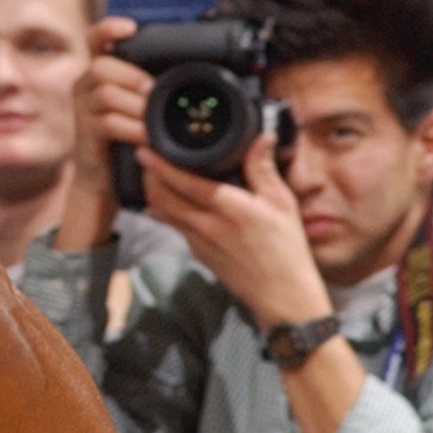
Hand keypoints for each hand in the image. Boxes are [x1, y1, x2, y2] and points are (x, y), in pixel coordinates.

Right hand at [54, 16, 142, 249]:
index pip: (95, 40)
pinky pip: (107, 122)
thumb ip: (147, 88)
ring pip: (105, 93)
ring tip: (152, 118)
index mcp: (98, 75)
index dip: (109, 29)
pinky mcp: (85, 134)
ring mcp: (82, 110)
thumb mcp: (137, 107)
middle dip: (132, 76)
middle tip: (153, 92)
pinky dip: (131, 128)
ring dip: (135, 105)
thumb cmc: (126, 139)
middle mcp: (84, 87)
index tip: (130, 28)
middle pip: (101, 66)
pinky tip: (145, 137)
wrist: (104, 180)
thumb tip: (183, 74)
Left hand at [134, 125, 327, 328]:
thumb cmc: (287, 250)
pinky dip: (164, 210)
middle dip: (148, 176)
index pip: (184, 183)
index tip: (145, 148)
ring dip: (152, 193)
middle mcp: (207, 226)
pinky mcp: (198, 254)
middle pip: (161, 197)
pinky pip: (173, 227)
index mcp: (229, 208)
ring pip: (162, 213)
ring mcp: (198, 242)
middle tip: (145, 157)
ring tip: (151, 174)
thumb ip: (264, 169)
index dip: (160, 165)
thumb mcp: (282, 204)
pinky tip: (168, 199)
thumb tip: (261, 136)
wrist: (283, 296)